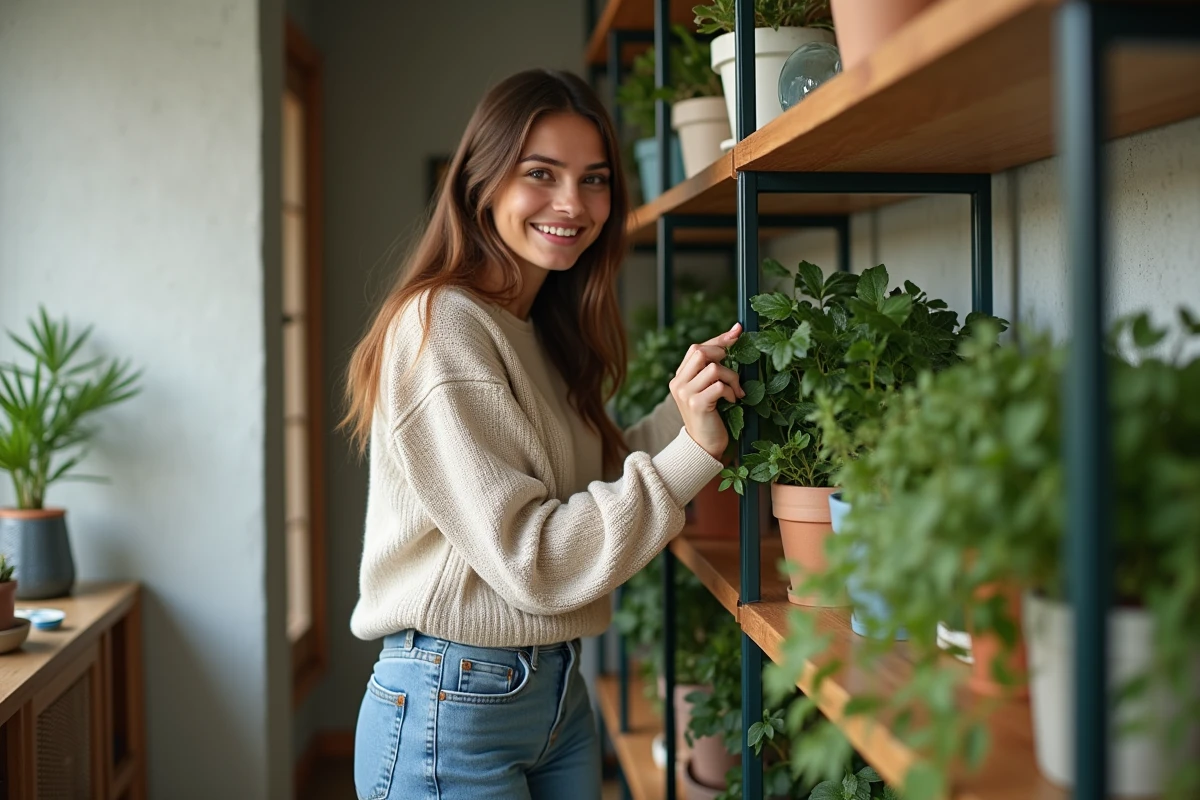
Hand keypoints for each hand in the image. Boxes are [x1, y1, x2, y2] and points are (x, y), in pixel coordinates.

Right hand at [669, 323, 744, 459]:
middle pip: (700, 351)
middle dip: (724, 355)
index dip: (719, 339)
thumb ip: (713, 370)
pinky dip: (731, 391)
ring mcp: (686, 393)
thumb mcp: (708, 390)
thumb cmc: (712, 416)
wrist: (703, 446)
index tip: (737, 331)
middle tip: (735, 372)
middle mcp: (678, 383)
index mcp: (680, 377)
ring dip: (732, 377)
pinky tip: (733, 401)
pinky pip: (719, 386)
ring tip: (735, 391)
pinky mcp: (697, 404)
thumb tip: (735, 336)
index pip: (697, 348)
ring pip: (714, 368)